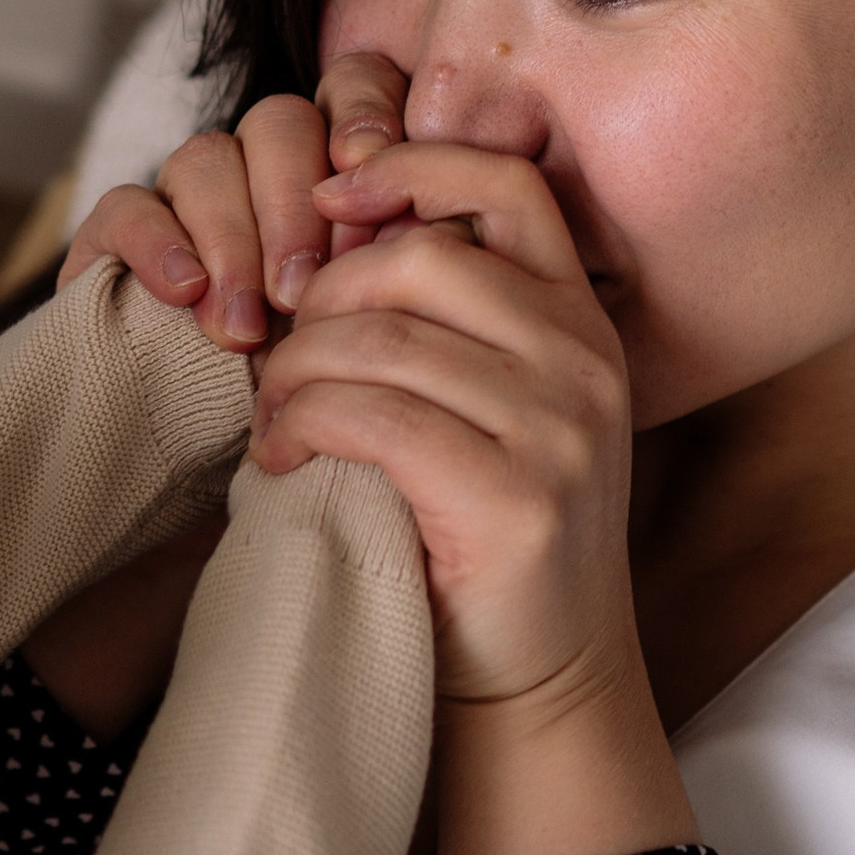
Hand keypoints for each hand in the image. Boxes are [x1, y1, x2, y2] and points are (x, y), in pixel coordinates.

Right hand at [57, 52, 408, 353]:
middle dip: (294, 205)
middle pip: (279, 121)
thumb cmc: (315, 386)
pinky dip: (157, 244)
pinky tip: (184, 294)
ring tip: (245, 330)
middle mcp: (262, 164)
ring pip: (207, 158)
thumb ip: (396, 263)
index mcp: (336, 165)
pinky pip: (128, 204)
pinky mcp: (116, 232)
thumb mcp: (371, 327)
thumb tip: (420, 227)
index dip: (362, 112)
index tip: (368, 167)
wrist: (216, 446)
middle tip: (301, 291)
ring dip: (232, 243)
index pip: (353, 85)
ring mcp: (186, 194)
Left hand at [248, 138, 694, 854]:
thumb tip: (328, 242)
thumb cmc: (482, 545)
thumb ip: (448, 329)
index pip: (509, 184)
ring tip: (270, 421)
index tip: (331, 194)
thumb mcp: (494, 413)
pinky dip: (302, 425)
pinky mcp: (515, 497)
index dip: (411, 165)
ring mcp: (559, 428)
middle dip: (320, 298)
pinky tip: (282, 459)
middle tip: (272, 359)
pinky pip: (370, 416)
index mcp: (581, 324)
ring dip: (294, 372)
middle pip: (419, 258)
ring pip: (381, 338)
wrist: (538, 690)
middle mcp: (584, 363)